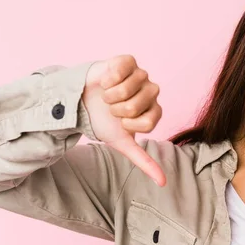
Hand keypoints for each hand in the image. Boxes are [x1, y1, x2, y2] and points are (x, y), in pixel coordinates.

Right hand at [82, 55, 165, 186]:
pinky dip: (108, 79)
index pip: (149, 122)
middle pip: (137, 105)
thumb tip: (163, 183)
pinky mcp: (128, 61)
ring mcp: (141, 75)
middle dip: (117, 110)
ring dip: (110, 95)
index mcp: (154, 111)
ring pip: (128, 88)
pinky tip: (105, 82)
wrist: (81, 102)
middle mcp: (152, 92)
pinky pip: (122, 70)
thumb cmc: (104, 121)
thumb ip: (145, 162)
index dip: (129, 124)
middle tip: (112, 109)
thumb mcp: (123, 143)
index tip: (122, 123)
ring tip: (107, 96)